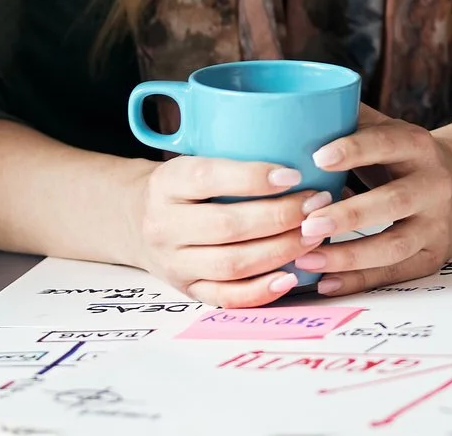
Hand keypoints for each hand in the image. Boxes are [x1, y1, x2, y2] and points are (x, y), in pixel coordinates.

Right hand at [132, 156, 334, 307]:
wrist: (135, 220)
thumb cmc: (184, 184)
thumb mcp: (195, 157)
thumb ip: (236, 154)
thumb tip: (307, 154)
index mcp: (168, 182)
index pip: (207, 177)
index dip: (253, 177)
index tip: (294, 174)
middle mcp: (165, 225)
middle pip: (226, 226)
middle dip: (279, 217)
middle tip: (316, 205)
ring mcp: (174, 263)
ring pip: (231, 264)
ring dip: (279, 250)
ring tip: (313, 235)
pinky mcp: (187, 289)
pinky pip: (226, 297)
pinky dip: (261, 290)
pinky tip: (291, 275)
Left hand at [289, 106, 451, 296]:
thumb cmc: (408, 157)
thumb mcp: (391, 131)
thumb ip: (353, 121)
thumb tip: (299, 108)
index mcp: (420, 147)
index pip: (389, 144)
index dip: (355, 149)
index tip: (317, 158)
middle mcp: (434, 185)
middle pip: (394, 201)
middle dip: (349, 215)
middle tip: (306, 223)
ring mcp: (437, 224)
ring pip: (395, 245)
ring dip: (349, 256)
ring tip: (306, 258)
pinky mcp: (433, 256)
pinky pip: (394, 273)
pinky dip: (358, 281)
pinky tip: (325, 282)